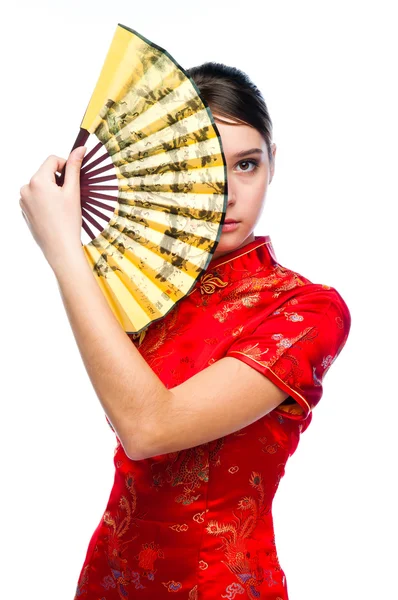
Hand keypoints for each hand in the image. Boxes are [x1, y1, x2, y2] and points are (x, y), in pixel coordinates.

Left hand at [19, 146, 86, 269]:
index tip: (74, 179)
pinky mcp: (24, 211)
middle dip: (58, 181)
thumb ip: (74, 167)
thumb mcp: (73, 191)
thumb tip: (79, 149)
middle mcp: (26, 188)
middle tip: (69, 198)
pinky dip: (45, 202)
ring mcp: (23, 201)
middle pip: (45, 173)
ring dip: (52, 191)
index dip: (66, 166)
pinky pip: (36, 198)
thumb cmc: (68, 221)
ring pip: (41, 186)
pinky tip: (54, 215)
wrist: (60, 248)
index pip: (52, 160)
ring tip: (62, 208)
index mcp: (37, 180)